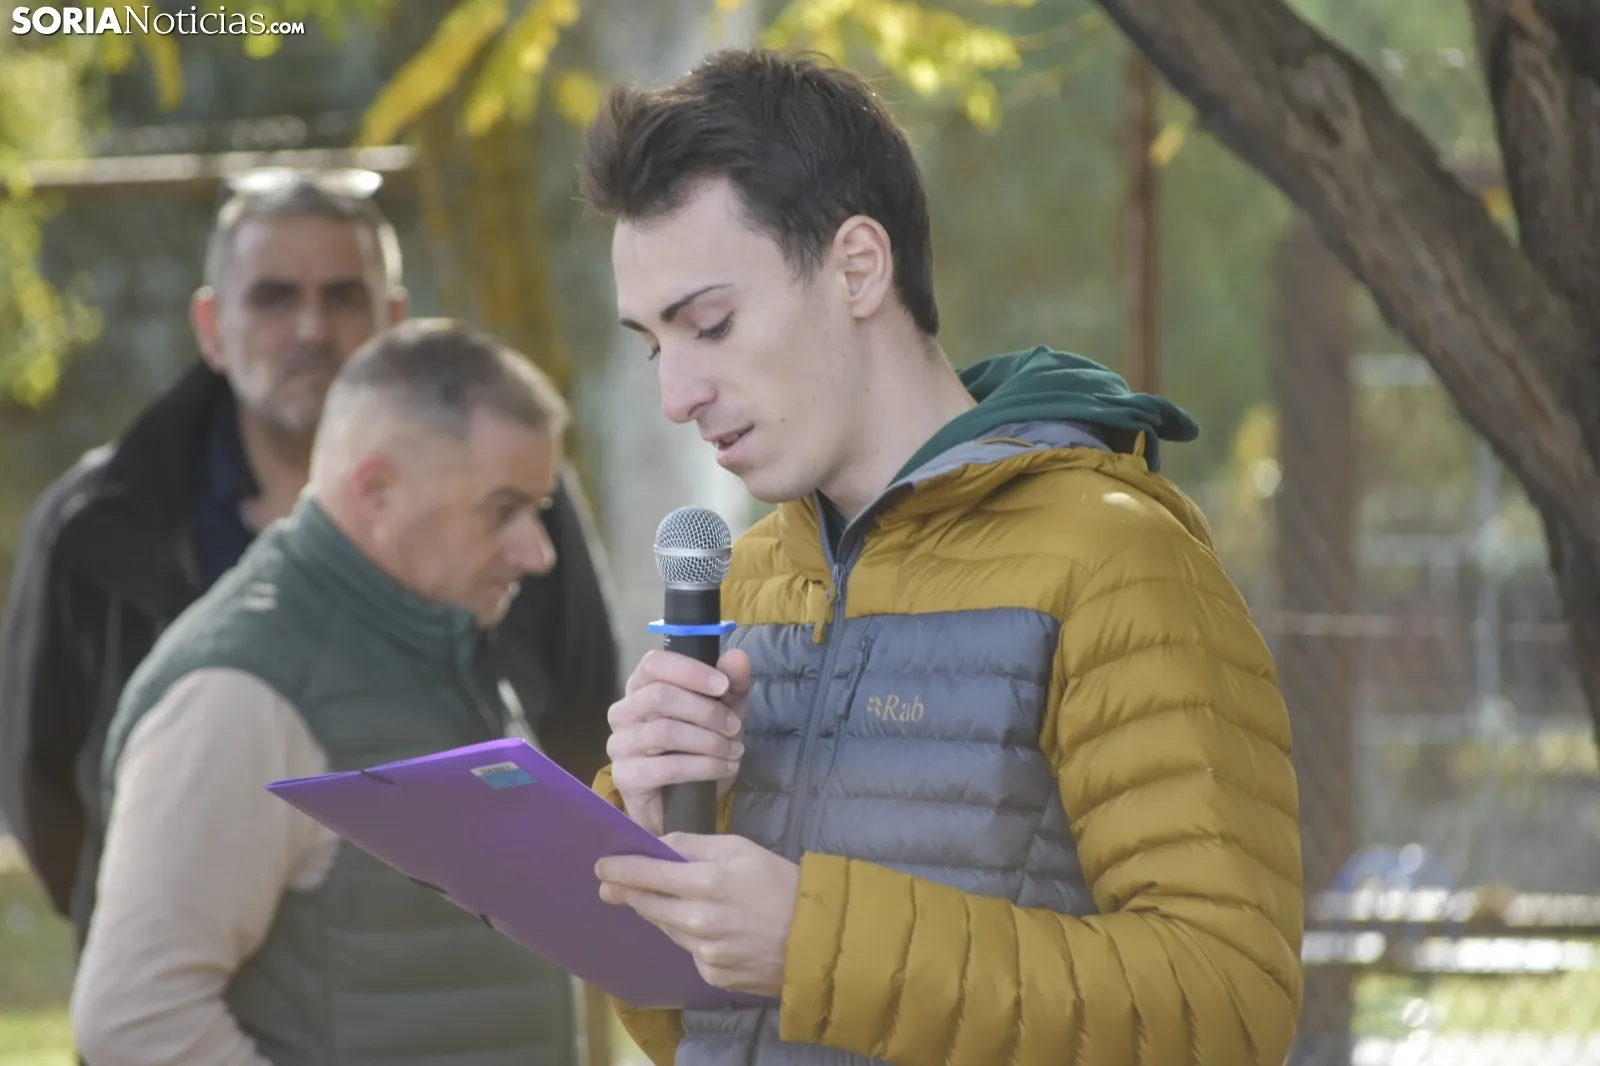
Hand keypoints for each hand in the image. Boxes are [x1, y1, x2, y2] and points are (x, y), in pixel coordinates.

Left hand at [596, 833, 798, 996]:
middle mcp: (697, 921)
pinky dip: (690, 937)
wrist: (817, 939)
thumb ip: (696, 845)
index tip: (602, 866)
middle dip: (627, 892)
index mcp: (705, 882)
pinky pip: (690, 951)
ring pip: (666, 928)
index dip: (621, 869)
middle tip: (610, 885)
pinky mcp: (711, 975)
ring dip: (659, 913)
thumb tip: (660, 845)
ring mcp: (703, 953)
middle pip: (648, 905)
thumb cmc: (781, 884)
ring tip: (657, 900)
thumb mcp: (742, 849)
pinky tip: (707, 928)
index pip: (647, 874)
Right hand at [606, 648, 751, 835]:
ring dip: (708, 742)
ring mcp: (619, 745)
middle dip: (706, 712)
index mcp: (641, 687)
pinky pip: (666, 767)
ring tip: (733, 752)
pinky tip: (724, 768)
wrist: (688, 804)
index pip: (653, 663)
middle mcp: (623, 712)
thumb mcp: (724, 712)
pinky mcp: (625, 777)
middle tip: (735, 727)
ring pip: (664, 732)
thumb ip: (732, 684)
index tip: (723, 685)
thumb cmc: (700, 748)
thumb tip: (737, 657)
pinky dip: (703, 766)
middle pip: (659, 696)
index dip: (690, 671)